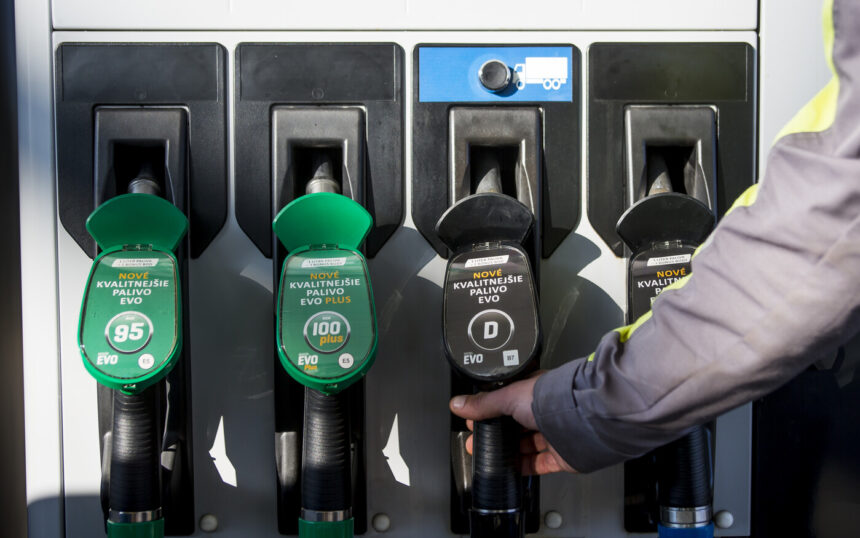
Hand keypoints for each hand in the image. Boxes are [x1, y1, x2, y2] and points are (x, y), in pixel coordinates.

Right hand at [449, 373, 577, 474]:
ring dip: (507, 452)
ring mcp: (553, 433)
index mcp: (533, 392)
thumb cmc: (551, 399)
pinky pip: (539, 463)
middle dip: (496, 435)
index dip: (489, 411)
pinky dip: (524, 467)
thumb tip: (459, 404)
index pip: (506, 402)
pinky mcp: (560, 455)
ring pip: (526, 445)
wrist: (579, 420)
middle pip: (515, 426)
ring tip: (488, 457)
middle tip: (477, 442)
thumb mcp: (508, 396)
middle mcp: (544, 411)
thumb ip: (483, 404)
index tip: (474, 420)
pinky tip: (511, 469)